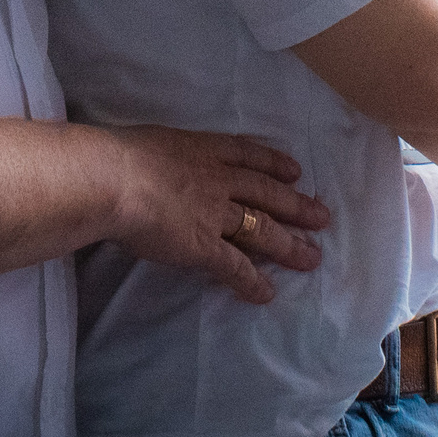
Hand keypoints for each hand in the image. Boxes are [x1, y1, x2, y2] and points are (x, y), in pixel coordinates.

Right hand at [105, 127, 331, 305]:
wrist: (115, 179)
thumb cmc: (120, 156)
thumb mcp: (150, 142)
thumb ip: (160, 157)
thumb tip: (149, 164)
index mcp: (204, 149)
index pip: (248, 155)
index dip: (274, 164)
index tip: (295, 171)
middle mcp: (219, 180)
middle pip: (267, 193)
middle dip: (296, 206)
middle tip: (322, 217)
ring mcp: (215, 214)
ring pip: (261, 229)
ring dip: (288, 245)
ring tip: (312, 258)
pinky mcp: (204, 246)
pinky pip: (234, 266)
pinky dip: (252, 281)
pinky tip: (266, 294)